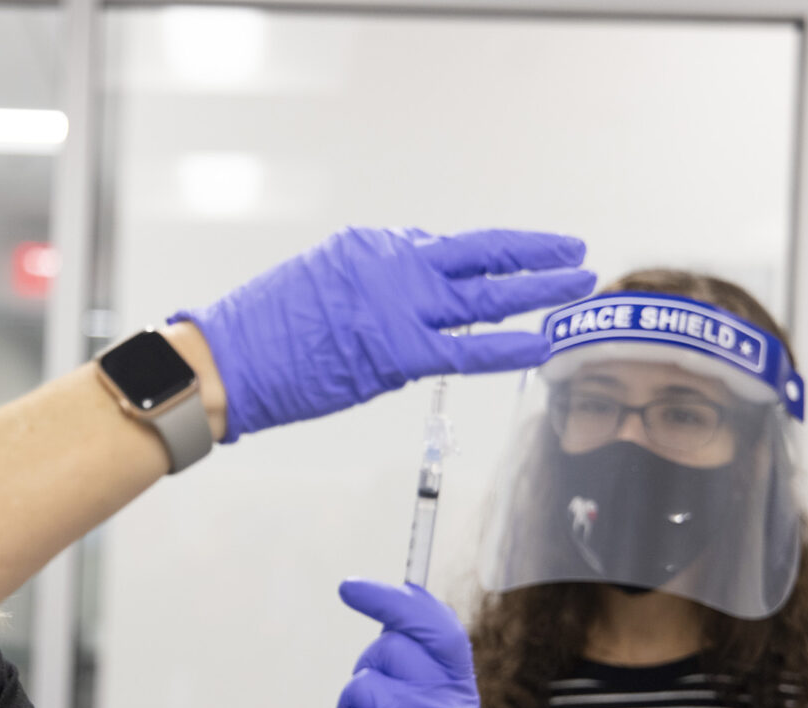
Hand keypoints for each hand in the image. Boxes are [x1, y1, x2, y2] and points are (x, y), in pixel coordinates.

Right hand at [170, 226, 594, 440]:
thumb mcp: (315, 285)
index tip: (504, 266)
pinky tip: (544, 341)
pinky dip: (509, 344)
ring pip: (484, 292)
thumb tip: (404, 313)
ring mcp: (398, 303)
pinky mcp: (398, 348)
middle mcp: (390, 263)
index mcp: (368, 246)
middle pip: (476, 253)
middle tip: (570, 250)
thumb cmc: (259, 334)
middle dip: (530, 251)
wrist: (228, 361)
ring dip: (538, 289)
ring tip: (580, 284)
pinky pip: (468, 347)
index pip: (436, 251)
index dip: (477, 263)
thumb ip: (366, 290)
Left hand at [305, 579, 478, 707]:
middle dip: (368, 669)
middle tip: (377, 706)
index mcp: (460, 688)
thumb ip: (412, 644)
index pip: (438, 629)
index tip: (348, 587)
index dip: (394, 601)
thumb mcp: (411, 690)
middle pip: (390, 650)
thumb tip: (407, 587)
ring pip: (362, 689)